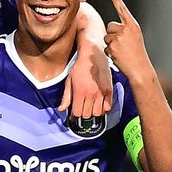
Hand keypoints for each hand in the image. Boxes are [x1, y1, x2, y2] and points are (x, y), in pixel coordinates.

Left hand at [58, 2, 112, 117]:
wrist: (93, 56)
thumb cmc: (79, 67)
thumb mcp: (69, 81)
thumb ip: (66, 97)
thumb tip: (61, 109)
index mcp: (80, 91)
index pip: (77, 113)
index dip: (74, 116)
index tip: (73, 115)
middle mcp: (91, 94)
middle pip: (88, 115)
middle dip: (83, 114)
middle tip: (81, 109)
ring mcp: (102, 92)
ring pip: (98, 113)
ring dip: (93, 112)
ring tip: (90, 107)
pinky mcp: (109, 90)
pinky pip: (108, 107)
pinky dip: (104, 109)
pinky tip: (99, 105)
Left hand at [104, 0, 151, 80]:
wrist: (140, 68)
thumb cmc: (136, 53)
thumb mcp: (134, 38)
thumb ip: (124, 30)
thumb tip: (110, 28)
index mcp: (133, 25)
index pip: (122, 10)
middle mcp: (126, 29)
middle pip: (110, 25)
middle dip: (112, 34)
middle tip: (122, 44)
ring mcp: (119, 37)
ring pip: (106, 37)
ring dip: (111, 44)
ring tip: (122, 51)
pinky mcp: (112, 46)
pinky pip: (106, 47)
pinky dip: (110, 52)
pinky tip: (119, 56)